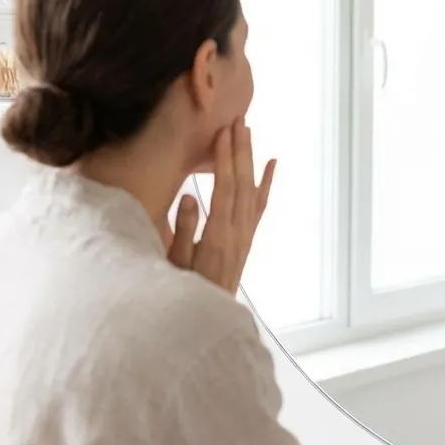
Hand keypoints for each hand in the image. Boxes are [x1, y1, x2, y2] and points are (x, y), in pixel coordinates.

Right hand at [169, 119, 276, 292]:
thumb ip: (182, 233)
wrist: (206, 323)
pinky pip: (259, 207)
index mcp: (217, 237)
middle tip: (238, 120)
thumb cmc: (181, 293)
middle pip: (241, 184)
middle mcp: (237, 233)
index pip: (224, 190)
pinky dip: (266, 184)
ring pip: (251, 191)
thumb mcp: (173, 266)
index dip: (224, 160)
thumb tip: (190, 198)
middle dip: (240, 151)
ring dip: (250, 160)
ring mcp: (244, 236)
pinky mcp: (246, 240)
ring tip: (249, 132)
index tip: (223, 133)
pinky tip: (271, 164)